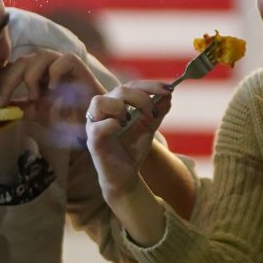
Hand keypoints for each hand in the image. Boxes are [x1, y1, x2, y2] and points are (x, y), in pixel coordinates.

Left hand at [0, 46, 98, 143]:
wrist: (89, 118)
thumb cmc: (63, 113)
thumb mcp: (35, 112)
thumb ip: (18, 107)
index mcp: (33, 70)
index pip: (11, 69)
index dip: (0, 83)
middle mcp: (44, 62)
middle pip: (20, 62)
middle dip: (8, 82)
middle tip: (1, 102)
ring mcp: (59, 60)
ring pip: (38, 58)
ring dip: (31, 78)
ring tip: (34, 97)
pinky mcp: (76, 63)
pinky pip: (61, 61)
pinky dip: (55, 74)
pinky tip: (54, 89)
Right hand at [85, 83, 171, 202]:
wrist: (126, 176)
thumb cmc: (132, 149)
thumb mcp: (149, 127)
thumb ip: (158, 111)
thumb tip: (168, 94)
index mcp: (115, 103)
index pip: (131, 86)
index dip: (150, 85)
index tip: (169, 89)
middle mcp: (102, 111)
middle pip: (119, 90)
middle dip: (141, 98)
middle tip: (152, 114)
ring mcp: (95, 125)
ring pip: (99, 102)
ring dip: (120, 107)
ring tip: (130, 121)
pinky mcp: (93, 142)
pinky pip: (96, 128)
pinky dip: (111, 125)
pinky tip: (121, 128)